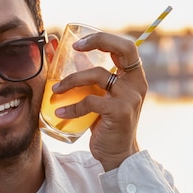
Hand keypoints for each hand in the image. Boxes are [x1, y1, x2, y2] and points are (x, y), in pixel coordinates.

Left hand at [51, 32, 146, 170]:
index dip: (102, 38)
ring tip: (55, 90)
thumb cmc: (106, 123)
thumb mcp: (100, 96)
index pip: (125, 46)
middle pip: (124, 49)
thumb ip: (89, 77)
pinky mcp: (120, 112)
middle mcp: (136, 83)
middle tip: (74, 48)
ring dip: (72, 80)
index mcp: (133, 76)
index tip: (77, 43)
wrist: (117, 154)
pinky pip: (90, 101)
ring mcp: (130, 97)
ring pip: (98, 75)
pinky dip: (72, 107)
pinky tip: (60, 113)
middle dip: (98, 41)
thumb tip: (67, 52)